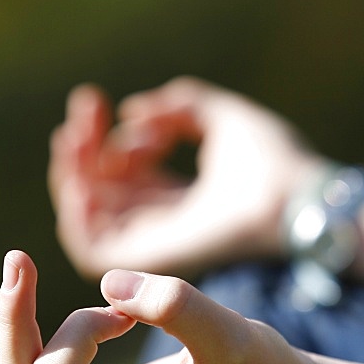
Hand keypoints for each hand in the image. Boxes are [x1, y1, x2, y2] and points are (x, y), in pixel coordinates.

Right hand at [48, 76, 321, 277]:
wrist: (291, 196)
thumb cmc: (272, 160)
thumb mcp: (222, 117)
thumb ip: (180, 105)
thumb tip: (133, 111)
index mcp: (182, 197)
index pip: (125, 171)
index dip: (102, 134)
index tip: (95, 101)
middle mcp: (163, 223)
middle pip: (102, 190)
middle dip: (82, 148)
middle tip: (84, 110)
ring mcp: (154, 244)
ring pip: (90, 217)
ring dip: (71, 174)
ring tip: (74, 135)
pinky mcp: (149, 261)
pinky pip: (92, 249)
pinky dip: (75, 214)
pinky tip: (81, 174)